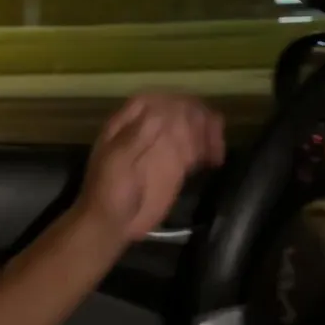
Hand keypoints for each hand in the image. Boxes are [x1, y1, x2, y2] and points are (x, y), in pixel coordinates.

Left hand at [76, 93, 225, 241]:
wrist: (112, 224)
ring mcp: (162, 148)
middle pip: (176, 111)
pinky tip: (216, 159)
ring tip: (216, 149)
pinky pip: (195, 150)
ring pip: (190, 128)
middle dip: (196, 117)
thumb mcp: (116, 162)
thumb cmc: (107, 191)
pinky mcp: (175, 167)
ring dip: (206, 132)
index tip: (192, 112)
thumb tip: (160, 114)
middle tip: (211, 135)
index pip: (152, 100)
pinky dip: (208, 149)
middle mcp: (147, 130)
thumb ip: (136, 137)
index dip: (172, 101)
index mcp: (126, 124)